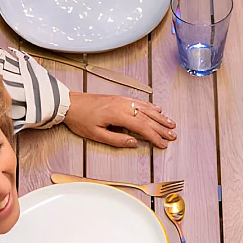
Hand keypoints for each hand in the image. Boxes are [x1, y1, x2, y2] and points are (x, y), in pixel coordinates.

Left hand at [63, 93, 177, 149]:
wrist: (69, 104)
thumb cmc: (80, 120)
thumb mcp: (97, 135)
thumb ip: (117, 140)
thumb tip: (134, 143)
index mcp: (118, 115)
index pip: (143, 127)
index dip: (155, 137)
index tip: (163, 144)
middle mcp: (123, 105)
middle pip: (148, 118)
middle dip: (162, 128)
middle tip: (173, 135)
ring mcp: (122, 100)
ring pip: (146, 109)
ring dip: (160, 117)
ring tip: (170, 124)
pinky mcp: (119, 98)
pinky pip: (139, 102)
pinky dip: (150, 107)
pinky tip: (157, 110)